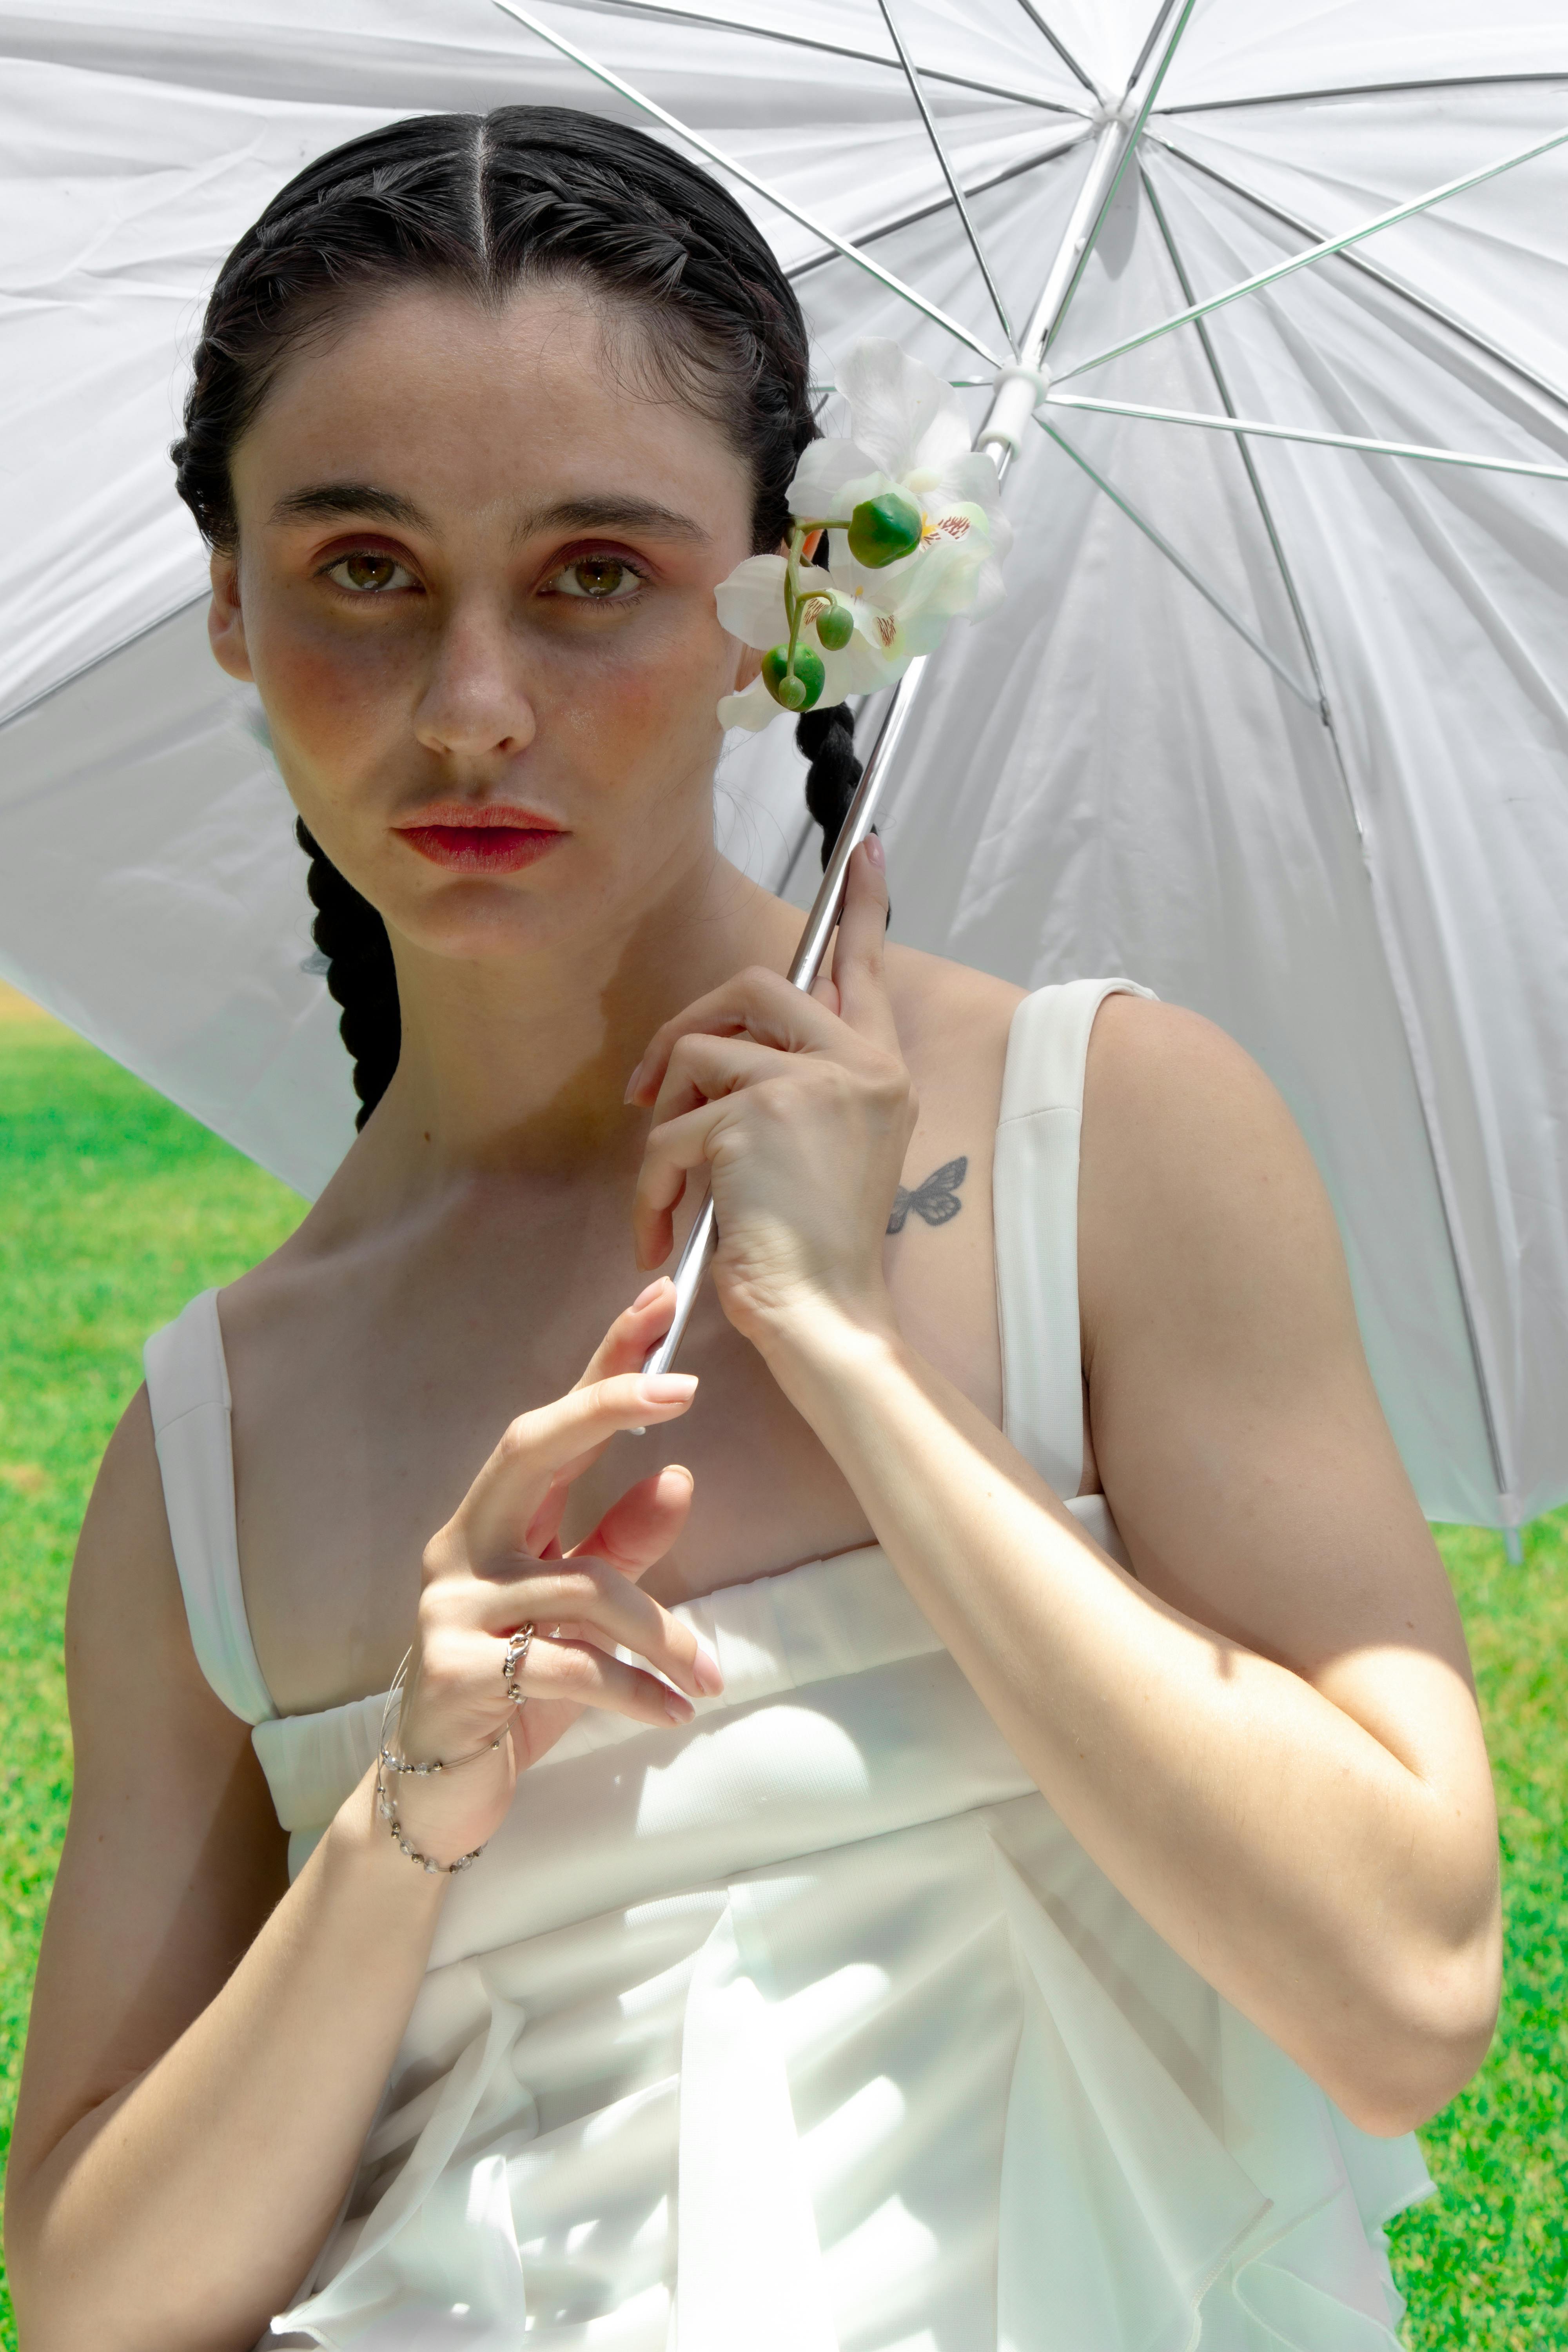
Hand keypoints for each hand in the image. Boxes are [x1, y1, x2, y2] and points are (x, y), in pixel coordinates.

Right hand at [388, 1284, 723, 1866]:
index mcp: (495, 1521)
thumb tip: (678, 1475)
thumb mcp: (583, 1615)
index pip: (553, 1423)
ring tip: (706, 1676)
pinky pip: (569, 1664)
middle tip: (684, 1390)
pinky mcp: (453, 1669)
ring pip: (582, 1585)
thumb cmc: (518, 1692)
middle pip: (532, 1448)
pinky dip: (634, 1690)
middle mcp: (462, 1546)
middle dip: (606, 1407)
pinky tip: (671, 1712)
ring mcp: (450, 1605)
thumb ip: (624, 1544)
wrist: (439, 1793)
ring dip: (661, 1633)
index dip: (605, 1360)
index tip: (661, 1300)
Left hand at [627, 841, 915, 1353]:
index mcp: (879, 1072)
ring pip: (699, 1054)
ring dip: (663, 1121)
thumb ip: (804, 1087)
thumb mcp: (829, 1152)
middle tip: (649, 1084)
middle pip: (754, 986)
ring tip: (668, 1187)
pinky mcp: (755, 1116)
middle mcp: (855, 1065)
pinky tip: (661, 1230)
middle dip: (687, 1027)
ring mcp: (808, 1084)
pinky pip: (672, 1128)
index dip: (862, 908)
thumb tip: (735, 1047)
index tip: (863, 849)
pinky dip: (652, 1184)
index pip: (867, 969)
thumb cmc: (817, 1250)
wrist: (822, 1315)